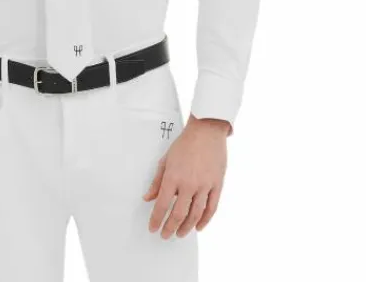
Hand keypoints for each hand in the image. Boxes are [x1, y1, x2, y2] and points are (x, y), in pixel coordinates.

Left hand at [142, 116, 228, 238]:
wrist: (206, 131)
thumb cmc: (185, 144)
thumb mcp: (165, 160)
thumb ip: (157, 181)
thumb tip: (148, 198)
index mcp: (173, 177)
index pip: (162, 205)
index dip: (156, 219)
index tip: (153, 228)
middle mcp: (189, 183)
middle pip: (178, 214)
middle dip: (170, 227)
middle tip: (165, 235)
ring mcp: (204, 185)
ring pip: (195, 214)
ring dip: (187, 227)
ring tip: (180, 234)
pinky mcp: (217, 185)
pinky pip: (211, 208)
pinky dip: (205, 220)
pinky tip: (199, 227)